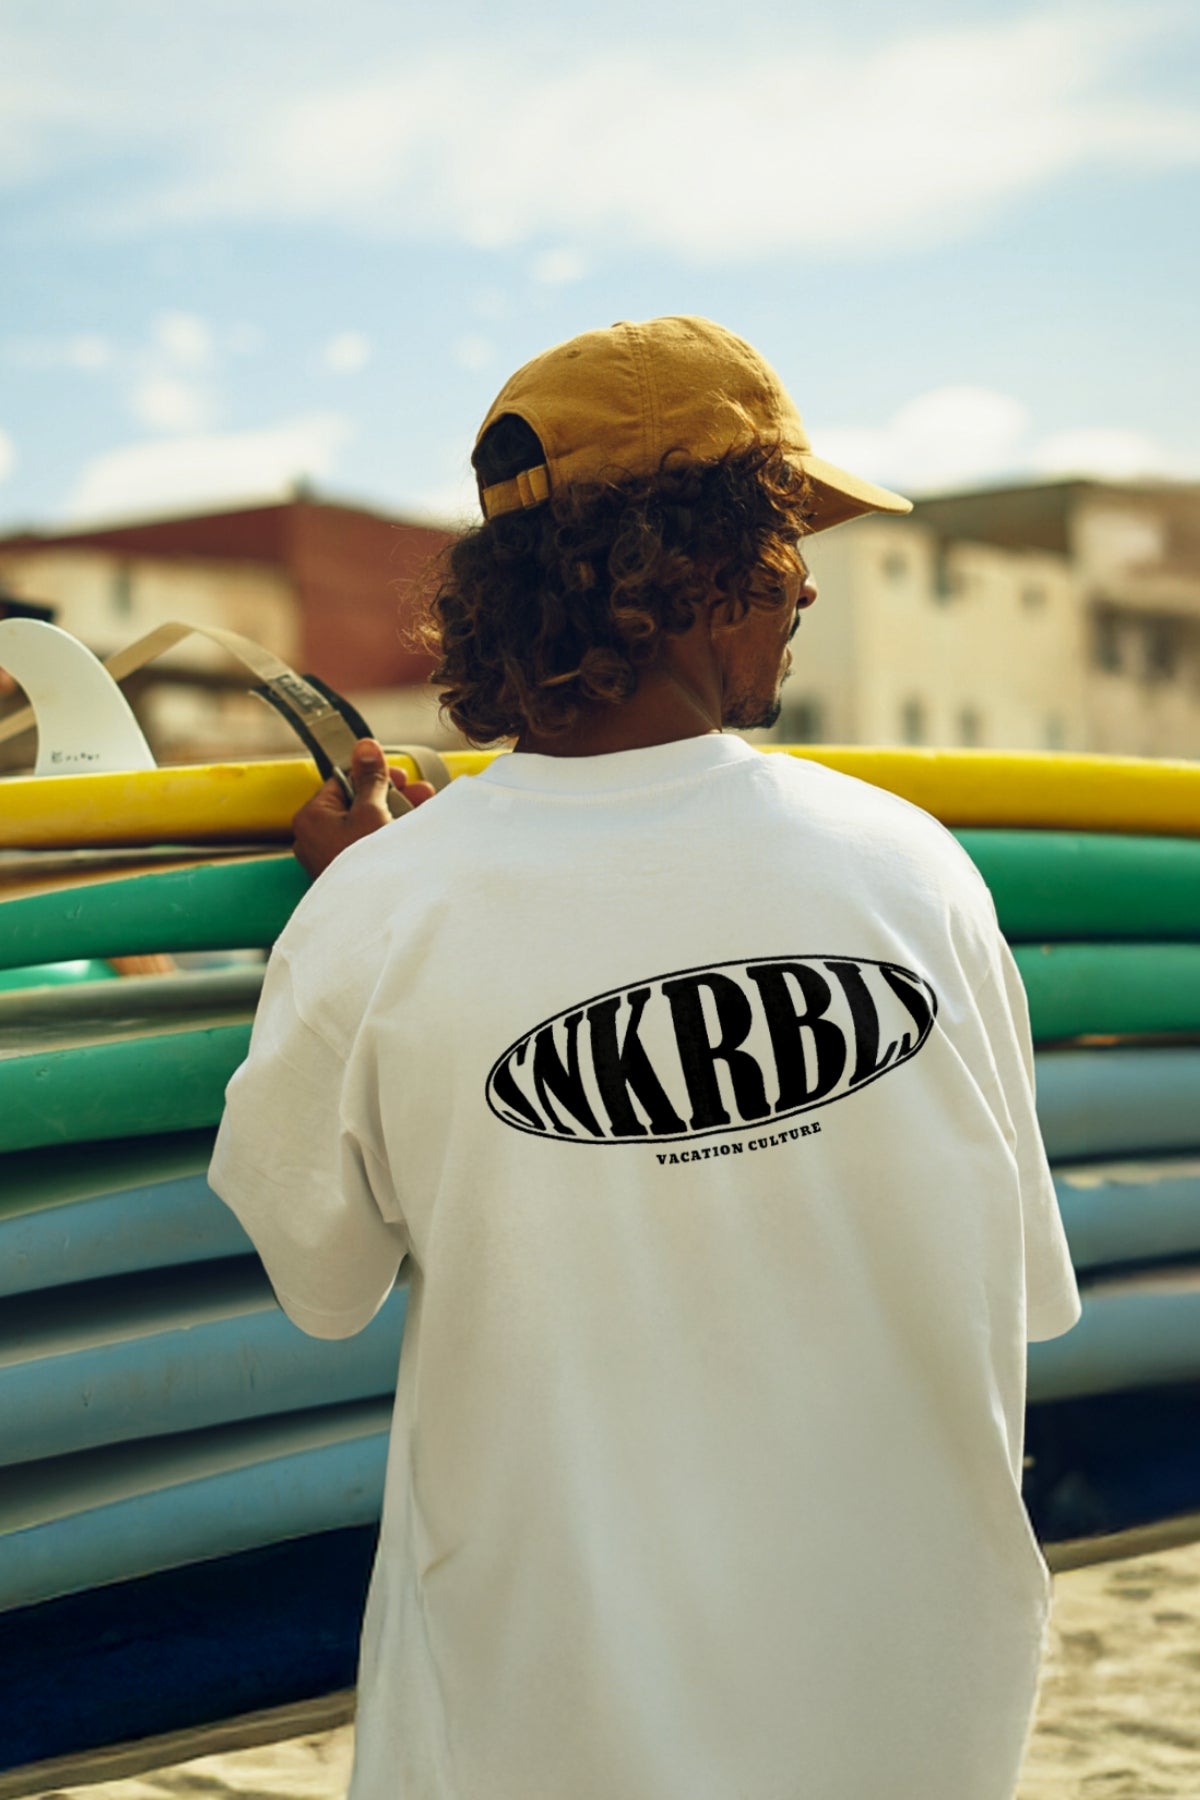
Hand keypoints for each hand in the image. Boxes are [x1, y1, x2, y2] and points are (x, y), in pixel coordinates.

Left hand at [291, 738, 435, 878]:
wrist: (373, 915)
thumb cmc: (366, 864)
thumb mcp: (372, 812)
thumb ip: (370, 778)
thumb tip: (365, 747)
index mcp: (311, 817)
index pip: (342, 780)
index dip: (372, 774)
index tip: (398, 775)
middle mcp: (315, 836)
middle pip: (356, 801)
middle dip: (391, 795)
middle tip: (417, 793)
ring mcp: (331, 855)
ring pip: (365, 822)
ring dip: (396, 813)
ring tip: (423, 811)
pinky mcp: (347, 870)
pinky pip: (368, 843)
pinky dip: (389, 835)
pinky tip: (414, 831)